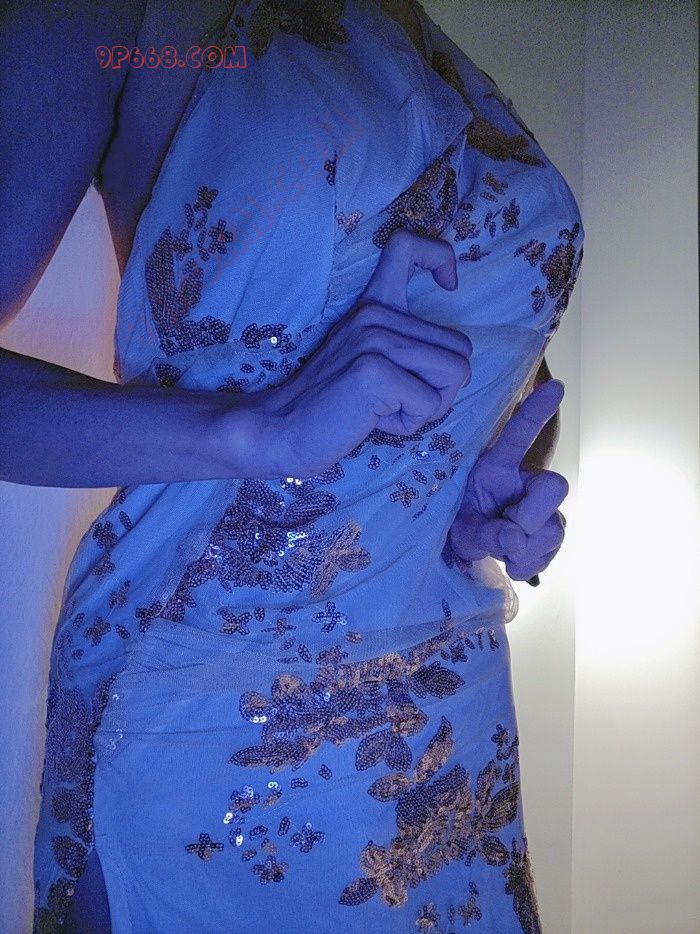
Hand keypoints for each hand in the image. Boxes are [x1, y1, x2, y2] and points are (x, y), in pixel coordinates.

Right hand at [252, 228, 473, 477]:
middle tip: (398, 399)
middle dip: (441, 386)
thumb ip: (406, 346)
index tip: (447, 286)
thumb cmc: (335, 405)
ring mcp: (374, 339)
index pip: (408, 246)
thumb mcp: (368, 359)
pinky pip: (429, 404)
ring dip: (428, 406)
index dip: (440, 259)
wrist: (283, 430)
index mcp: (374, 305)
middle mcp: (375, 314)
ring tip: (387, 408)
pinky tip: (374, 419)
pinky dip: (409, 423)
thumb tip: (460, 361)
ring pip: (455, 374)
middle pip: (460, 348)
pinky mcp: (374, 372)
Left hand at [447, 379, 567, 579]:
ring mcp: (542, 505)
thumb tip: (517, 538)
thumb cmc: (460, 521)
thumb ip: (487, 532)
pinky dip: (533, 563)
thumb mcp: (463, 529)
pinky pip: (553, 549)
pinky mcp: (550, 528)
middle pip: (554, 486)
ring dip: (529, 550)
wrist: (468, 541)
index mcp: (498, 466)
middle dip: (533, 516)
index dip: (537, 412)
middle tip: (507, 533)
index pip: (519, 435)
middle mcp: (526, 480)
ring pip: (555, 527)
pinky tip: (515, 562)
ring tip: (502, 553)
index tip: (556, 385)